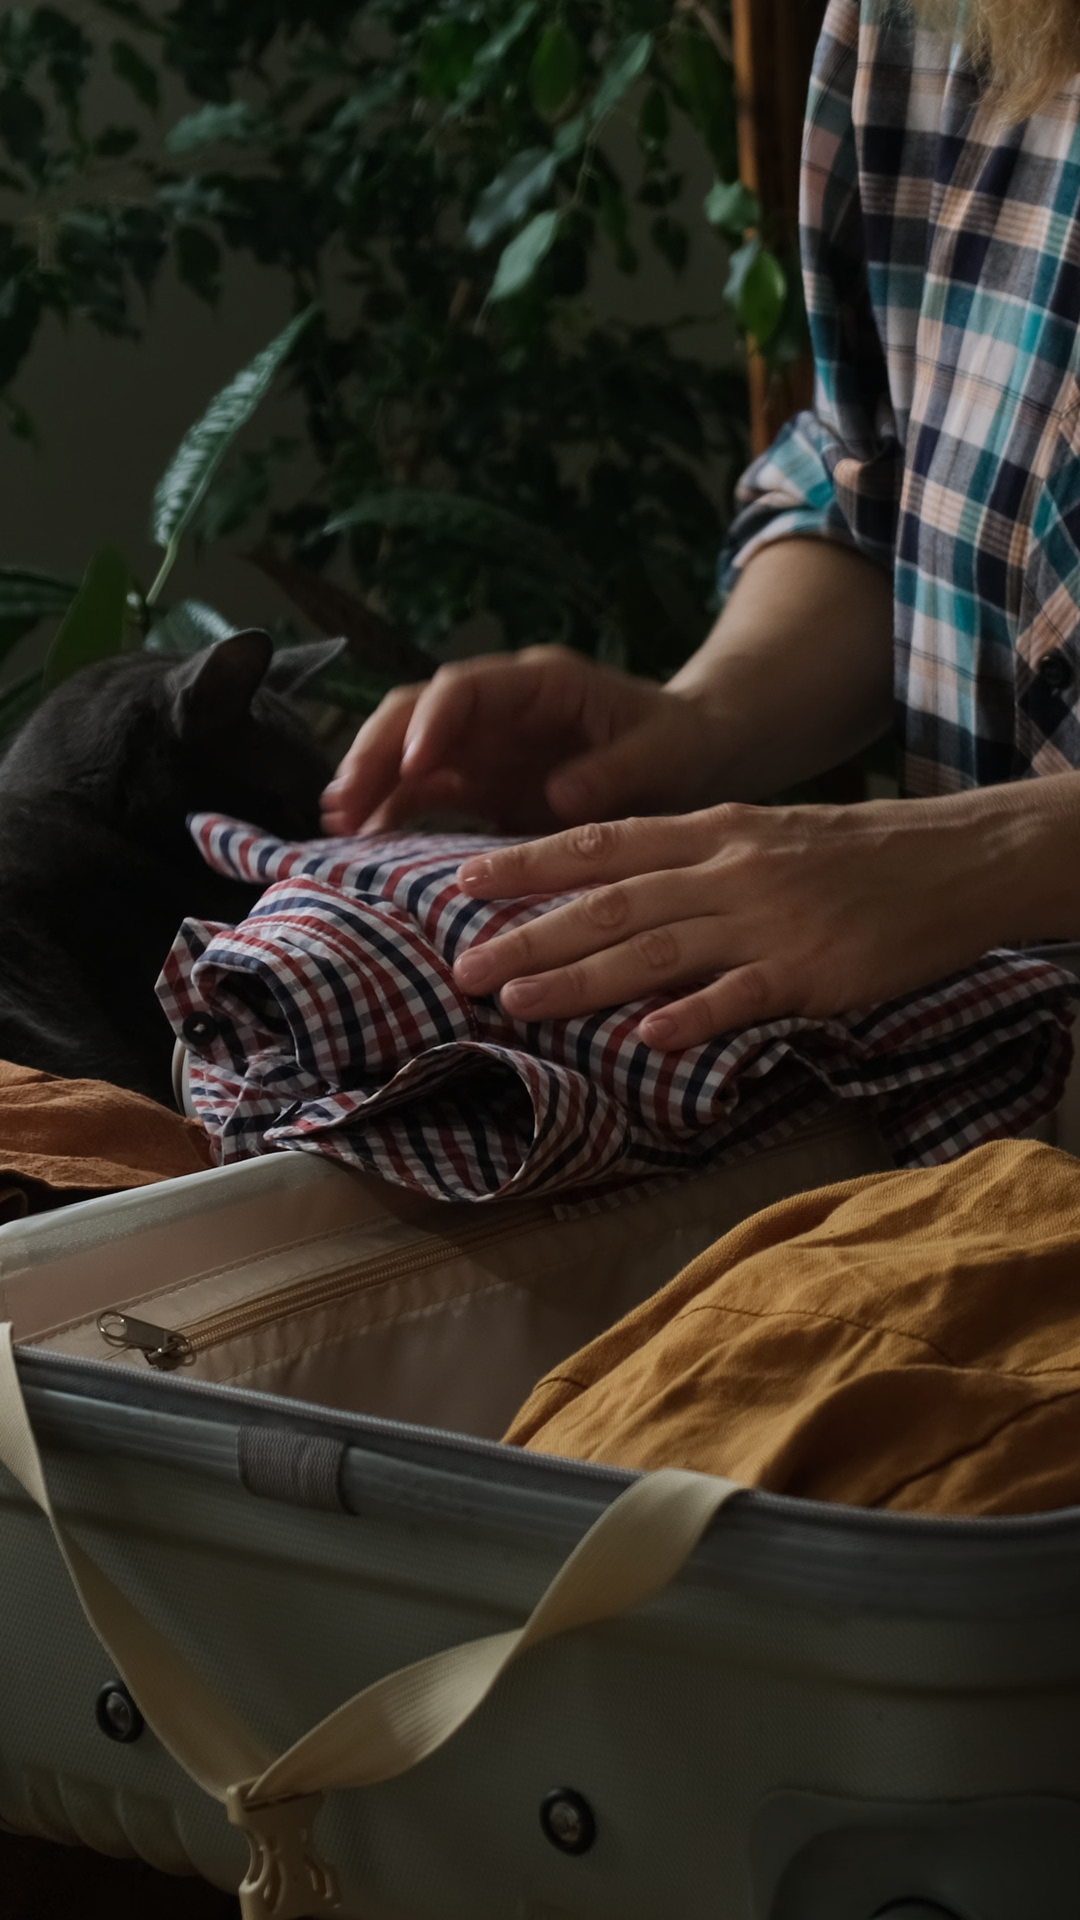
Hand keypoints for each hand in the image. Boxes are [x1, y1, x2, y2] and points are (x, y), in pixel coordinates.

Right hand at [320, 645, 725, 834]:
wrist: (686, 758)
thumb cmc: (676, 742)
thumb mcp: (662, 752)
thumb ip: (617, 769)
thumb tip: (563, 792)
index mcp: (538, 683)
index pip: (465, 687)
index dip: (434, 721)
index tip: (415, 761)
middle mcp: (496, 709)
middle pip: (414, 713)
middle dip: (375, 751)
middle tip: (346, 799)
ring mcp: (480, 745)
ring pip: (404, 752)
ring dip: (369, 784)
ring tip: (338, 825)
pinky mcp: (476, 784)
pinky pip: (420, 793)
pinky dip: (389, 814)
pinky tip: (363, 843)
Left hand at [451, 794, 1019, 1047]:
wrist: (953, 860)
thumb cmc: (850, 854)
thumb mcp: (761, 835)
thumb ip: (688, 861)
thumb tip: (607, 893)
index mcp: (711, 832)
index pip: (600, 844)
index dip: (528, 862)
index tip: (462, 879)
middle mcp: (726, 870)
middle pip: (610, 902)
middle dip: (529, 934)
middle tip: (461, 967)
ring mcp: (766, 920)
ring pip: (656, 948)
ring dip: (580, 978)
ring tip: (516, 1003)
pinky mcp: (809, 971)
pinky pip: (740, 995)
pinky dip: (692, 1016)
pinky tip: (647, 1039)